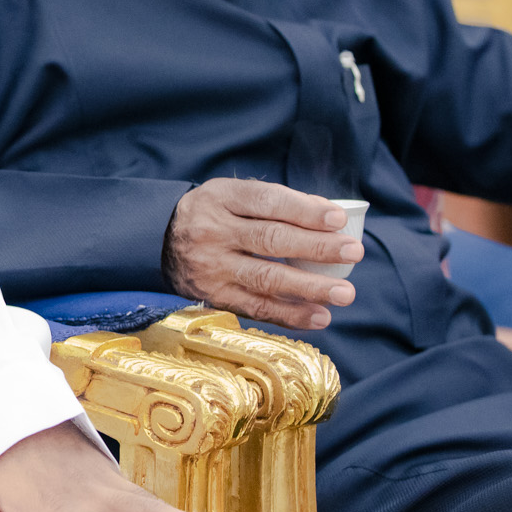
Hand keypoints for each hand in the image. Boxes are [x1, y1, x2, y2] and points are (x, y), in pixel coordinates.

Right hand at [163, 179, 360, 328]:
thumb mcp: (233, 195)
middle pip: (271, 240)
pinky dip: (290, 315)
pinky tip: (319, 316)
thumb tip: (330, 215)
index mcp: (220, 199)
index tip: (338, 219)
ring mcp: (212, 268)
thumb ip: (276, 202)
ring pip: (266, 279)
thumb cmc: (213, 214)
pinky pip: (256, 308)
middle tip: (353, 252)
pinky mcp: (214, 297)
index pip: (267, 202)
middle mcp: (213, 233)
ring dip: (310, 288)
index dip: (304, 211)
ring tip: (344, 292)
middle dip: (317, 248)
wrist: (158, 241)